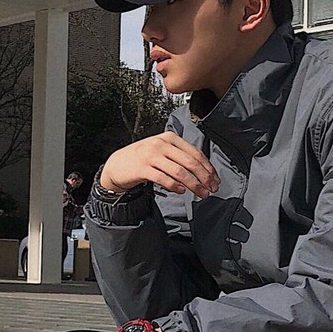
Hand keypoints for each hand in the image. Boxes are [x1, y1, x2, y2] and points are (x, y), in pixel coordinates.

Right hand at [101, 132, 219, 199]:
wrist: (117, 164)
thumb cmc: (143, 158)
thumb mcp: (162, 150)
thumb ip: (180, 156)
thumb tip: (204, 171)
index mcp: (170, 138)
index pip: (195, 153)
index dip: (208, 168)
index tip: (215, 180)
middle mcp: (161, 144)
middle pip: (190, 163)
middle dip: (204, 178)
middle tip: (211, 189)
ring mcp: (151, 156)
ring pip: (179, 172)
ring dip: (194, 185)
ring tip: (201, 193)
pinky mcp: (143, 168)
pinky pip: (163, 178)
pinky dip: (175, 186)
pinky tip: (182, 191)